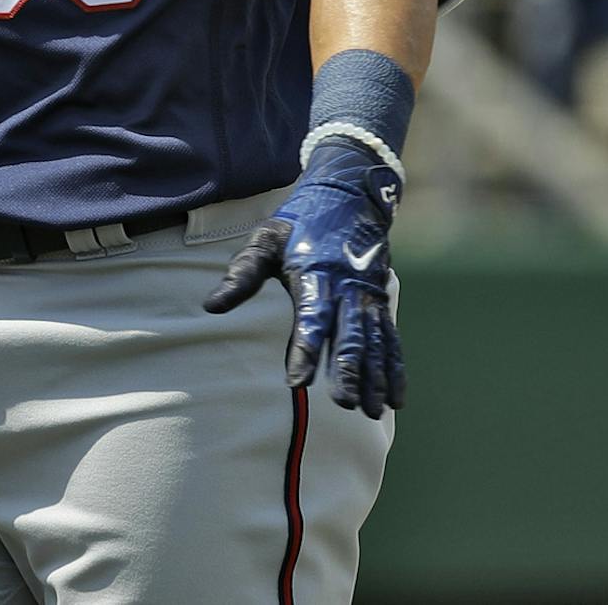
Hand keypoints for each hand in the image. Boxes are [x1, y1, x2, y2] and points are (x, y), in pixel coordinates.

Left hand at [204, 139, 404, 416]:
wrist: (347, 196)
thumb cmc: (297, 224)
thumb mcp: (264, 241)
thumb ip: (240, 275)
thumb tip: (210, 306)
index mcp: (315, 274)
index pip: (309, 319)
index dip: (303, 351)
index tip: (297, 382)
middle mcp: (347, 288)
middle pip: (349, 336)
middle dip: (349, 371)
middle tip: (346, 405)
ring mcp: (368, 296)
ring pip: (374, 343)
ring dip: (376, 377)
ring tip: (373, 412)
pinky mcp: (380, 302)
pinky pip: (390, 339)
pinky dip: (395, 369)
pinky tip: (396, 399)